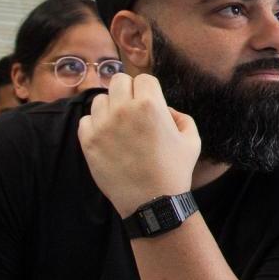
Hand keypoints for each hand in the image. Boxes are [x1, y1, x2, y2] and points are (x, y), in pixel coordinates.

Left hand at [78, 73, 199, 215]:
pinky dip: (95, 125)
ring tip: (119, 124)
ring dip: (110, 107)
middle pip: (118, 80)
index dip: (148, 88)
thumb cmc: (175, 170)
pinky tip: (107, 137)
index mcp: (150, 105)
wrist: (152, 201)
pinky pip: (85, 120)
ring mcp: (103, 125)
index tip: (149, 100)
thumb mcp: (192, 140)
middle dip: (127, 91)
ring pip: (100, 99)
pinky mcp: (88, 141)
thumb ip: (181, 117)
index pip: (144, 78)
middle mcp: (123, 109)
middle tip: (132, 108)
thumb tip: (166, 110)